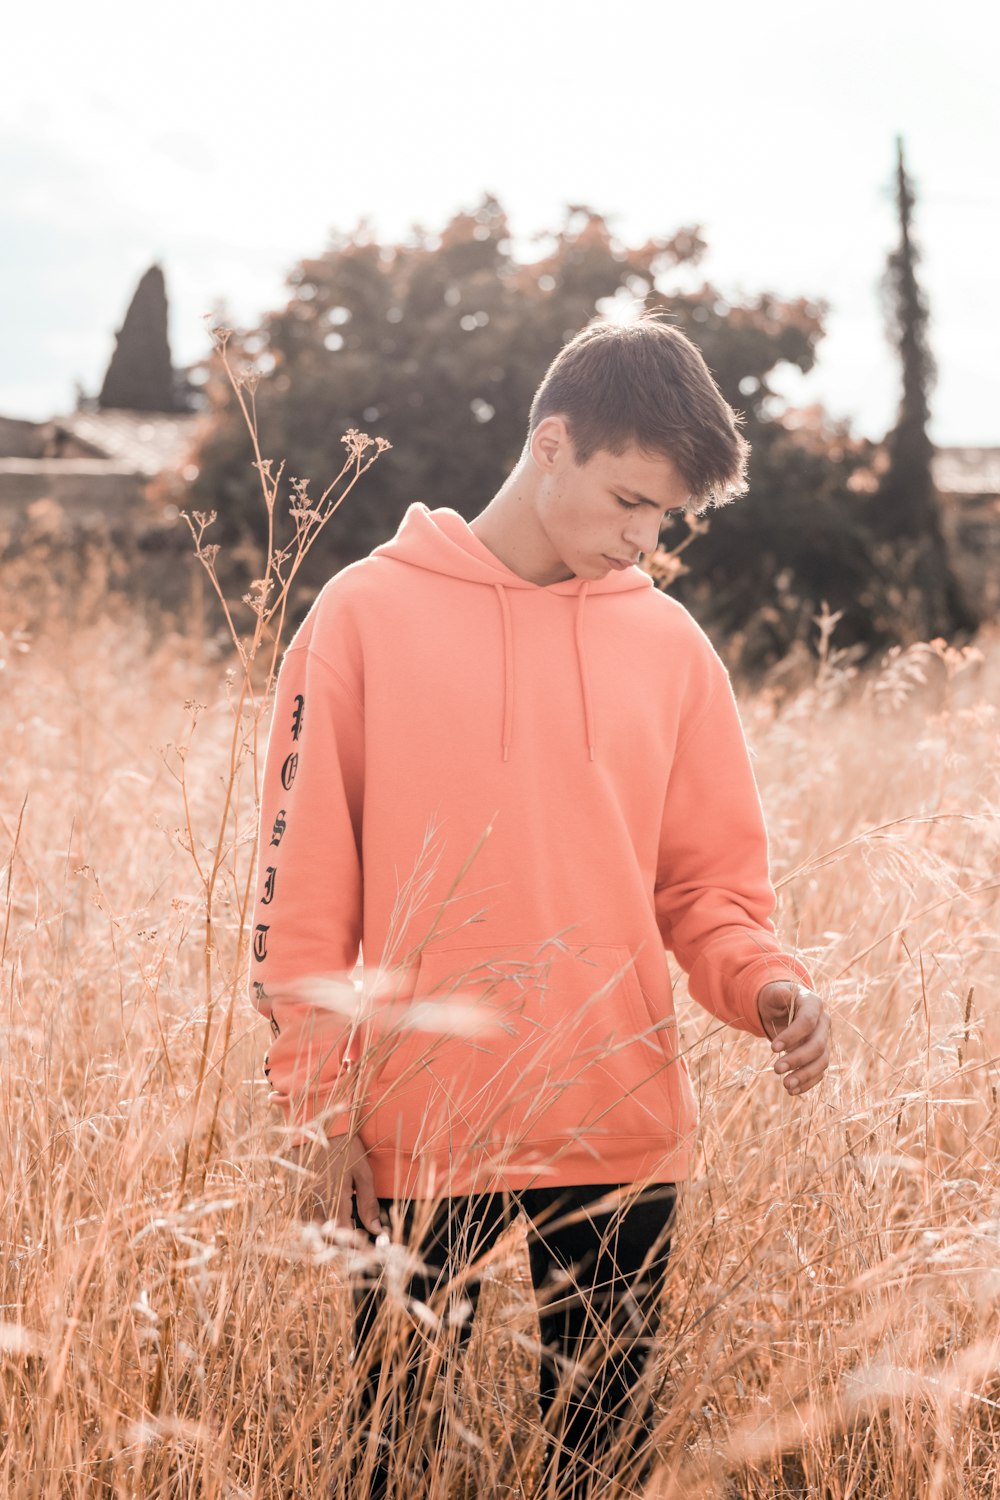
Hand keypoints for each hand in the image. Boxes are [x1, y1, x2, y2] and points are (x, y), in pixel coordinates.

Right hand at [286, 1129, 384, 1234]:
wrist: (317, 1124)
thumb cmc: (345, 1147)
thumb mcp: (362, 1172)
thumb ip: (368, 1203)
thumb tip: (376, 1230)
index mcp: (334, 1197)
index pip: (341, 1234)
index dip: (352, 1241)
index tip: (361, 1236)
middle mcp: (314, 1201)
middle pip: (323, 1236)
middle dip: (337, 1240)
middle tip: (350, 1232)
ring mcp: (300, 1197)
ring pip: (309, 1229)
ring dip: (323, 1232)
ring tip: (337, 1224)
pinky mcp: (292, 1192)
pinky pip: (299, 1216)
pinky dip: (311, 1221)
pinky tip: (323, 1212)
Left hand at [756, 981, 829, 1095]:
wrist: (782, 1009)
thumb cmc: (776, 999)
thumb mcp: (772, 993)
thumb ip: (777, 994)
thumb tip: (784, 994)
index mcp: (814, 1004)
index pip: (808, 1022)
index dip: (792, 1036)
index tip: (772, 1048)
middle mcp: (823, 1023)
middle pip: (818, 1045)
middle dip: (798, 1059)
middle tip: (776, 1069)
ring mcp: (824, 1041)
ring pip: (822, 1062)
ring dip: (805, 1075)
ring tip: (786, 1085)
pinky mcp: (820, 1055)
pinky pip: (819, 1072)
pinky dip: (807, 1083)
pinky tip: (792, 1090)